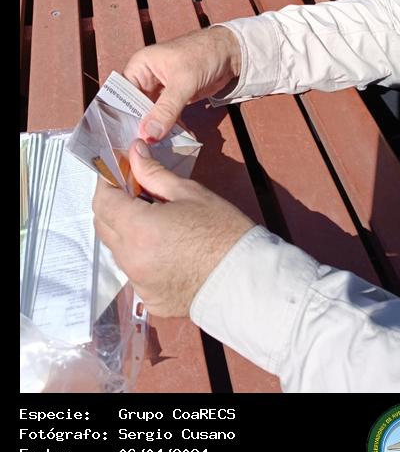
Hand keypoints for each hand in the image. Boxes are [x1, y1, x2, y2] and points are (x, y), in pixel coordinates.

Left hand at [93, 139, 253, 317]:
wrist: (247, 279)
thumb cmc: (222, 230)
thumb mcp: (189, 193)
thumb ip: (154, 173)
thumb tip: (135, 151)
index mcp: (138, 229)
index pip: (102, 202)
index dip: (106, 183)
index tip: (118, 173)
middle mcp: (131, 260)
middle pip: (104, 227)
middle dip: (113, 207)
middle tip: (136, 193)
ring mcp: (139, 284)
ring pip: (119, 252)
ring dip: (127, 234)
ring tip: (157, 224)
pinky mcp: (150, 300)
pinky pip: (136, 274)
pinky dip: (143, 259)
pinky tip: (168, 252)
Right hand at [123, 27, 241, 141]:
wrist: (231, 52)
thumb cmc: (204, 55)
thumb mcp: (183, 82)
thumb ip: (167, 109)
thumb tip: (149, 134)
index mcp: (140, 66)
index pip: (122, 95)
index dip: (122, 116)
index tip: (124, 139)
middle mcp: (145, 78)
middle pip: (135, 107)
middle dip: (140, 127)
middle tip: (141, 150)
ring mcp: (159, 90)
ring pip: (151, 115)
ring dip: (155, 130)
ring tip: (156, 150)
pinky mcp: (173, 99)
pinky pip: (165, 117)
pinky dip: (169, 128)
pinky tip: (172, 142)